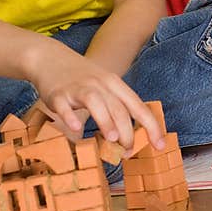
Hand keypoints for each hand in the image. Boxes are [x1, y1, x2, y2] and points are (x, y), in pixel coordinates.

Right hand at [28, 41, 164, 151]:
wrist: (51, 58)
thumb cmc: (82, 78)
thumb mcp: (104, 87)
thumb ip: (116, 108)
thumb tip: (126, 138)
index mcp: (115, 85)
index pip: (138, 107)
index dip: (152, 127)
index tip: (160, 145)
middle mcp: (100, 85)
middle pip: (119, 108)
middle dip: (128, 132)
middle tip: (129, 152)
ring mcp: (79, 88)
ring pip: (96, 103)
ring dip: (106, 122)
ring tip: (113, 140)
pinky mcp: (59, 94)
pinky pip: (65, 106)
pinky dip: (70, 116)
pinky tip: (76, 128)